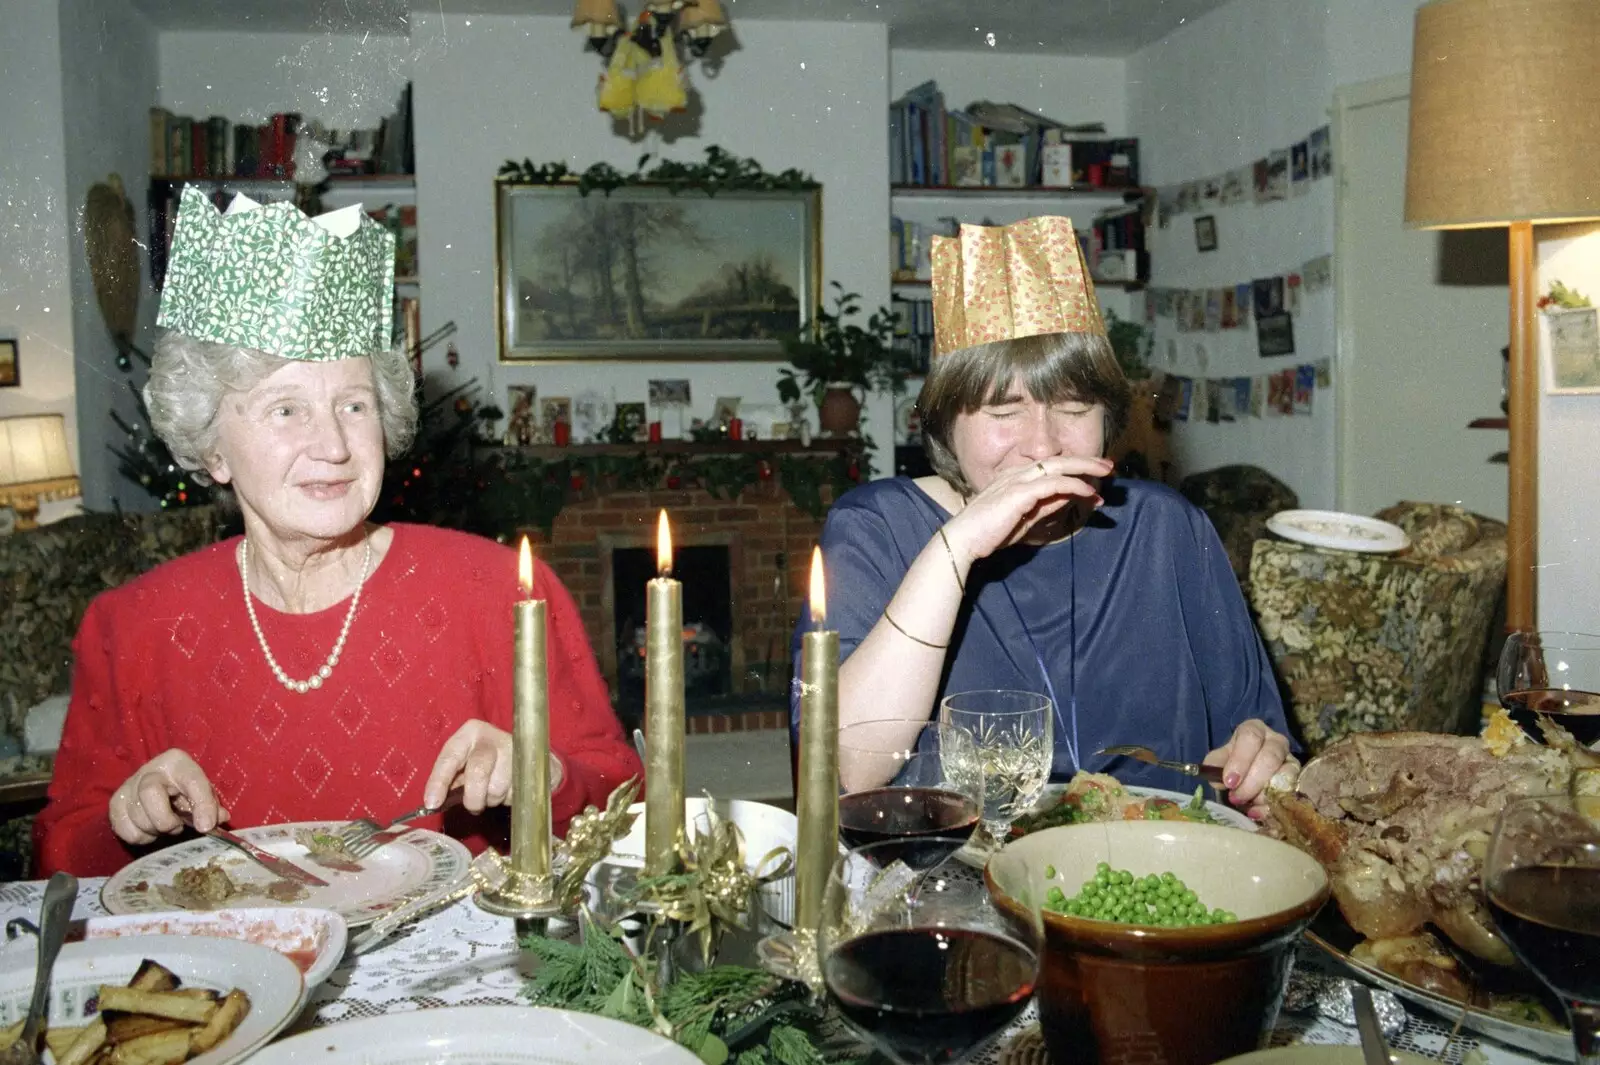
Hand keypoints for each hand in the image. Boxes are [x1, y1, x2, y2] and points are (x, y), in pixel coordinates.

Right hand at [109, 749, 228, 844]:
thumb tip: (212, 823)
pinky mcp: (116, 803)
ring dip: (155, 830)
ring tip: (165, 824)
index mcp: (177, 762)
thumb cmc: (184, 789)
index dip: (201, 805)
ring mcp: (128, 785)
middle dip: (165, 819)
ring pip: (137, 816)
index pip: (192, 780)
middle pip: (150, 793)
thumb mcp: (202, 792)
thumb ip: (210, 806)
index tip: (206, 827)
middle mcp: (149, 770)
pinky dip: (140, 836)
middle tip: (177, 826)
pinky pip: (125, 829)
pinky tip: (150, 828)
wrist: (160, 784)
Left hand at [425, 721, 566, 812]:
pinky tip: (510, 789)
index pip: (450, 757)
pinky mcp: (537, 765)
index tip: (431, 804)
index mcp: (471, 732)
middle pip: (478, 771)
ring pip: (498, 789)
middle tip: (474, 806)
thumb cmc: (486, 760)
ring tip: (494, 790)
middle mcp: (494, 737)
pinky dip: (509, 799)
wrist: (527, 753)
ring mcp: (518, 750)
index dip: (439, 782)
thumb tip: (434, 803)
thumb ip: (450, 779)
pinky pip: (516, 794)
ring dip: (492, 799)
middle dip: (473, 797)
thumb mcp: (464, 762)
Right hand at [943, 456, 1113, 565]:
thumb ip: (1045, 506)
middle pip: (1058, 460)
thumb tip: (1069, 498)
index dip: (1075, 470)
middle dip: (1086, 461)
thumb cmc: (989, 534)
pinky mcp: (1019, 493)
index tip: (1094, 480)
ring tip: (1105, 474)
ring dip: (1085, 468)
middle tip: (1108, 466)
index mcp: (1014, 477)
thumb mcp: (1025, 520)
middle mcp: (1016, 473)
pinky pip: (1054, 483)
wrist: (963, 541)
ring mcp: (1016, 480)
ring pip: (1058, 466)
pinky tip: (1089, 492)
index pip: (1050, 467)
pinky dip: (1074, 485)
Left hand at [1203, 720, 1296, 816]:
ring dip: (1263, 794)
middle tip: (1236, 797)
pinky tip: (1256, 812)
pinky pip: (1289, 793)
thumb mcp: (1221, 758)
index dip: (1240, 760)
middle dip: (1252, 782)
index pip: (1251, 737)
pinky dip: (1271, 806)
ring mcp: (1291, 759)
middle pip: (1270, 757)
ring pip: (1284, 775)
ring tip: (1246, 804)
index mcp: (1255, 730)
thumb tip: (1218, 781)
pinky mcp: (1297, 779)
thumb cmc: (1234, 761)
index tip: (1229, 782)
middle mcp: (1277, 741)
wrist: (1250, 770)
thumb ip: (1215, 765)